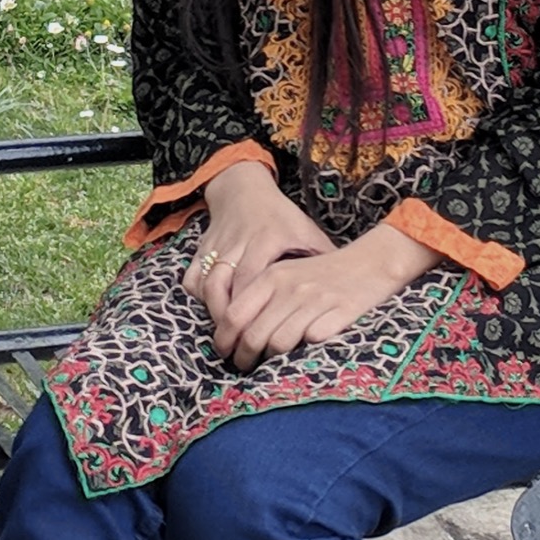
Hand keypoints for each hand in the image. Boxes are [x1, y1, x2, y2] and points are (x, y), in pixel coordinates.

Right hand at [182, 164, 335, 333]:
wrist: (244, 190)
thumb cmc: (280, 217)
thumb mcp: (306, 231)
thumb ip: (323, 258)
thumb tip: (348, 290)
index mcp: (264, 239)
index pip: (252, 279)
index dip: (252, 311)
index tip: (259, 336)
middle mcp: (237, 243)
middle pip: (222, 287)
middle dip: (226, 322)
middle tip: (236, 350)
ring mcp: (216, 246)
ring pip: (205, 285)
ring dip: (212, 313)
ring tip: (225, 338)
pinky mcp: (201, 249)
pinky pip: (192, 278)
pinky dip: (198, 298)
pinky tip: (211, 312)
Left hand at [211, 236, 409, 372]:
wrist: (370, 263)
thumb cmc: (321, 275)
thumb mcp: (286, 275)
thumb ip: (259, 297)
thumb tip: (229, 332)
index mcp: (273, 276)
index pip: (234, 315)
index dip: (224, 340)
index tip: (226, 351)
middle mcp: (291, 287)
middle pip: (253, 336)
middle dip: (244, 358)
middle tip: (244, 366)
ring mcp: (316, 301)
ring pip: (278, 345)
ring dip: (270, 361)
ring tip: (270, 365)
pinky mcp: (339, 314)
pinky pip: (310, 344)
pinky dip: (303, 354)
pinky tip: (301, 355)